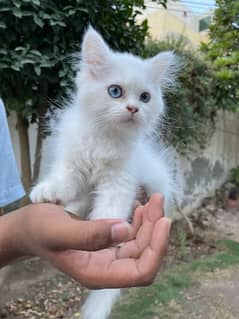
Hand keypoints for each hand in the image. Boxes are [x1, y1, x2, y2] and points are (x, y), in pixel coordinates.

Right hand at [0, 194, 170, 288]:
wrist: (28, 228)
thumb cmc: (39, 229)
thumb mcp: (59, 230)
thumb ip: (90, 234)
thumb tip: (125, 228)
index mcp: (97, 272)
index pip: (140, 272)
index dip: (157, 249)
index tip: (163, 221)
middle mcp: (106, 268)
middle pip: (145, 255)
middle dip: (155, 228)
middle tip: (157, 199)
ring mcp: (108, 256)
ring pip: (141, 244)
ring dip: (150, 222)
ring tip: (153, 199)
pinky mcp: (107, 244)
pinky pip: (132, 237)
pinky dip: (140, 222)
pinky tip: (140, 208)